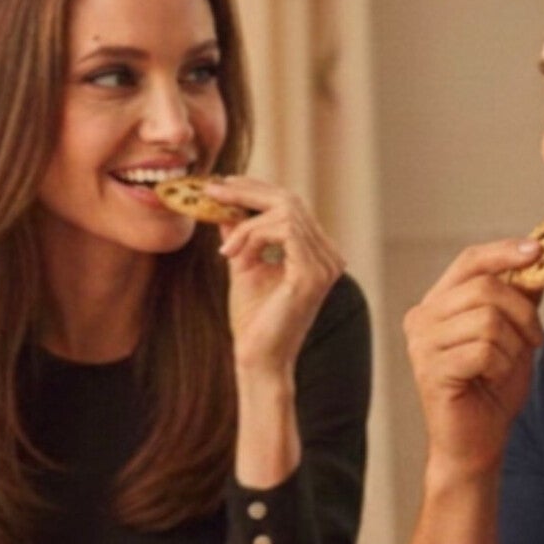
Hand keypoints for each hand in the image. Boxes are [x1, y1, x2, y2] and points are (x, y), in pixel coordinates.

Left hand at [206, 176, 343, 382]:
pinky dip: (252, 235)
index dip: (257, 189)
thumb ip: (241, 234)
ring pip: (284, 211)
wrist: (259, 360)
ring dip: (246, 223)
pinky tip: (234, 256)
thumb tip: (226, 202)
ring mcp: (326, 265)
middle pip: (290, 199)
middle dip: (248, 191)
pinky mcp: (312, 274)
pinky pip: (282, 230)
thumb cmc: (254, 321)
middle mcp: (329, 256)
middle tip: (214, 190)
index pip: (292, 205)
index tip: (222, 183)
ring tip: (227, 250)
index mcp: (318, 254)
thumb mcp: (244, 265)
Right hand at [404, 239, 543, 484]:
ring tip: (504, 368)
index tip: (540, 250)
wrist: (477, 444)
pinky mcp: (431, 371)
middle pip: (485, 287)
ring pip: (488, 319)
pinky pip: (484, 350)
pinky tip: (490, 381)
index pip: (470, 261)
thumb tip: (540, 255)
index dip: (506, 252)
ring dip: (512, 346)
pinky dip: (501, 366)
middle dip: (523, 312)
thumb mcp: (514, 334)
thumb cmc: (492, 391)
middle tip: (534, 339)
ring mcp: (422, 345)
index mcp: (438, 304)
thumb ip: (519, 297)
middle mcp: (422, 319)